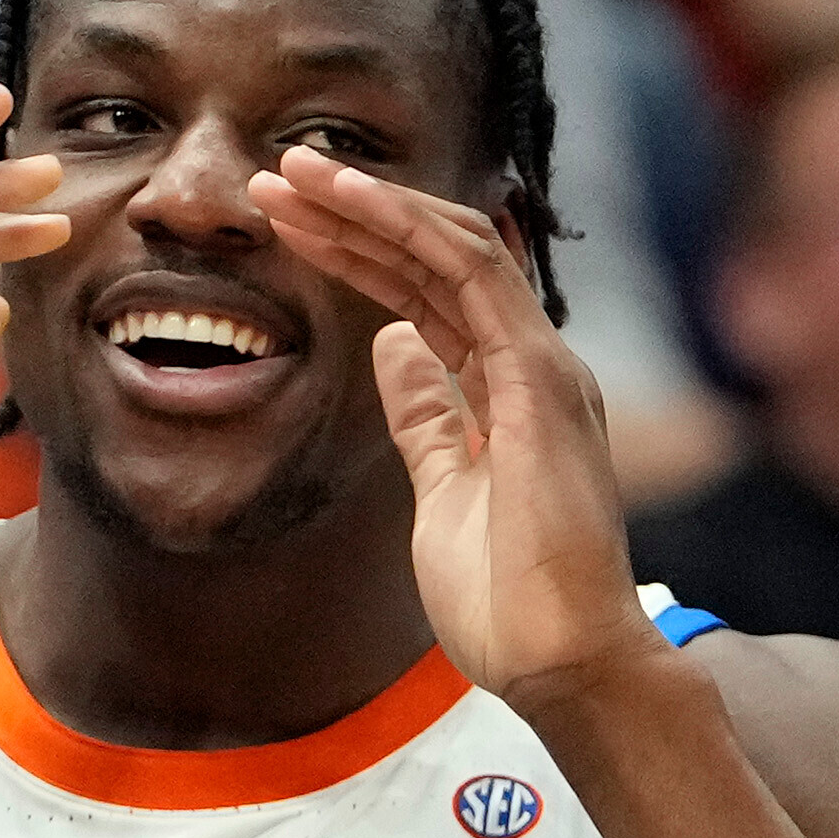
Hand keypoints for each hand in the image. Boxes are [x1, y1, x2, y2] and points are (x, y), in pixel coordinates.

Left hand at [248, 146, 665, 702]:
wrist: (561, 661)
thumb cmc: (509, 602)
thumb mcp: (442, 494)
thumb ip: (427, 417)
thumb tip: (395, 347)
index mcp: (511, 392)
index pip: (429, 298)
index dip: (361, 254)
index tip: (291, 228)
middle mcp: (533, 365)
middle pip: (437, 261)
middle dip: (356, 215)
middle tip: (277, 180)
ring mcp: (543, 366)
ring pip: (454, 248)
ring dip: (372, 205)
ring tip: (296, 176)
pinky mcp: (541, 378)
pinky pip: (472, 274)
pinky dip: (410, 229)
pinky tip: (351, 201)